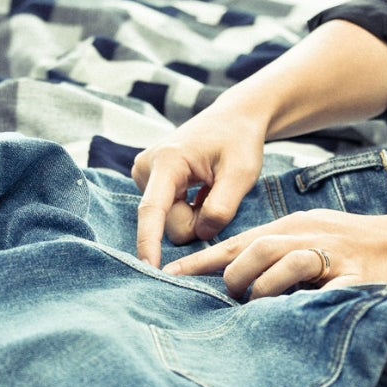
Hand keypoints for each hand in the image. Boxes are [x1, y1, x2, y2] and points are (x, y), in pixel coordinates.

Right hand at [132, 110, 266, 266]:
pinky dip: (188, 209)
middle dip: (196, 221)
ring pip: (167, 220)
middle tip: (218, 194)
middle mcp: (146, 166)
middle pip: (167, 221)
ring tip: (209, 187)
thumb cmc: (239, 141)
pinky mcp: (148, 180)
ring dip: (194, 215)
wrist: (233, 118)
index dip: (150, 242)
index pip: (153, 210)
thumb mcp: (242, 173)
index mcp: (167, 161)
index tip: (148, 268)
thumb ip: (222, 208)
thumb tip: (200, 235)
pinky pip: (167, 212)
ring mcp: (144, 173)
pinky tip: (199, 189)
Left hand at [162, 205, 386, 299]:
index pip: (236, 243)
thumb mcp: (300, 235)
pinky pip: (334, 292)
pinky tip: (303, 317)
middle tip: (232, 296)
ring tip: (261, 305)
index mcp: (288, 229)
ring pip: (291, 263)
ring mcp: (334, 259)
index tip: (167, 277)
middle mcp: (307, 239)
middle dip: (237, 274)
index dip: (202, 261)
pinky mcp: (361, 279)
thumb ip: (262, 252)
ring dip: (269, 288)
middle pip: (260, 248)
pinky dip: (316, 304)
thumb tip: (216, 271)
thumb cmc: (345, 243)